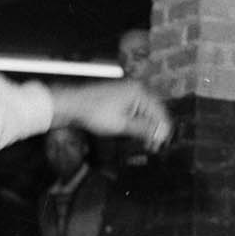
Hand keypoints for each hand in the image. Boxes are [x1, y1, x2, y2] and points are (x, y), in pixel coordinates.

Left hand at [50, 78, 172, 152]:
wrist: (73, 105)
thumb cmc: (94, 112)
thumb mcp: (122, 125)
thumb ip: (143, 129)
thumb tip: (160, 134)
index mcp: (139, 92)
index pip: (159, 112)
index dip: (161, 130)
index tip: (160, 144)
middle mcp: (135, 89)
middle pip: (152, 112)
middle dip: (153, 129)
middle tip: (152, 146)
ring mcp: (126, 93)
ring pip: (143, 112)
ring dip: (145, 127)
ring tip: (143, 142)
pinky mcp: (119, 98)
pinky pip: (133, 111)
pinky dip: (135, 122)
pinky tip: (133, 133)